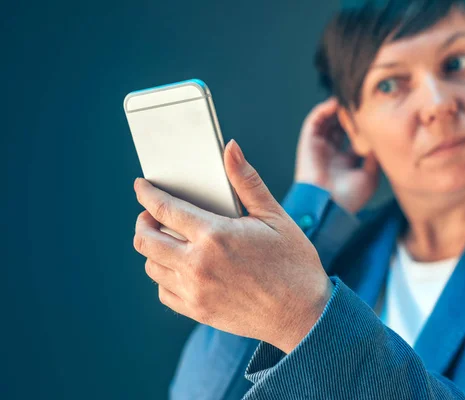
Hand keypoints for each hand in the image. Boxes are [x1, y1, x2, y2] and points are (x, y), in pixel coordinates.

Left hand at [133, 140, 332, 353]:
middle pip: (146, 239)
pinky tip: (179, 267)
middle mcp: (197, 264)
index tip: (140, 186)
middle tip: (152, 214)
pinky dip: (164, 276)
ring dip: (153, 248)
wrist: (304, 313)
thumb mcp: (274, 216)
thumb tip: (230, 148)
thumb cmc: (293, 262)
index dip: (147, 194)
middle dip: (143, 221)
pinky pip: (163, 292)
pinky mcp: (198, 311)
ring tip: (168, 239)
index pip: (164, 208)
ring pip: (151, 266)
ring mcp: (195, 291)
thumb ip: (247, 181)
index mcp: (215, 235)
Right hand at [294, 97, 379, 213]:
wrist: (327, 205)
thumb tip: (381, 137)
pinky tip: (335, 103)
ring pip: (327, 121)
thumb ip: (374, 156)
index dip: (362, 124)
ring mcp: (319, 147)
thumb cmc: (349, 197)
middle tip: (362, 101)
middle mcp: (332, 153)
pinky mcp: (308, 143)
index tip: (373, 113)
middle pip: (340, 126)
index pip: (353, 137)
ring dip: (337, 109)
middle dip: (350, 114)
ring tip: (349, 98)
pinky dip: (323, 110)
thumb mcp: (370, 176)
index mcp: (345, 162)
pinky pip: (314, 121)